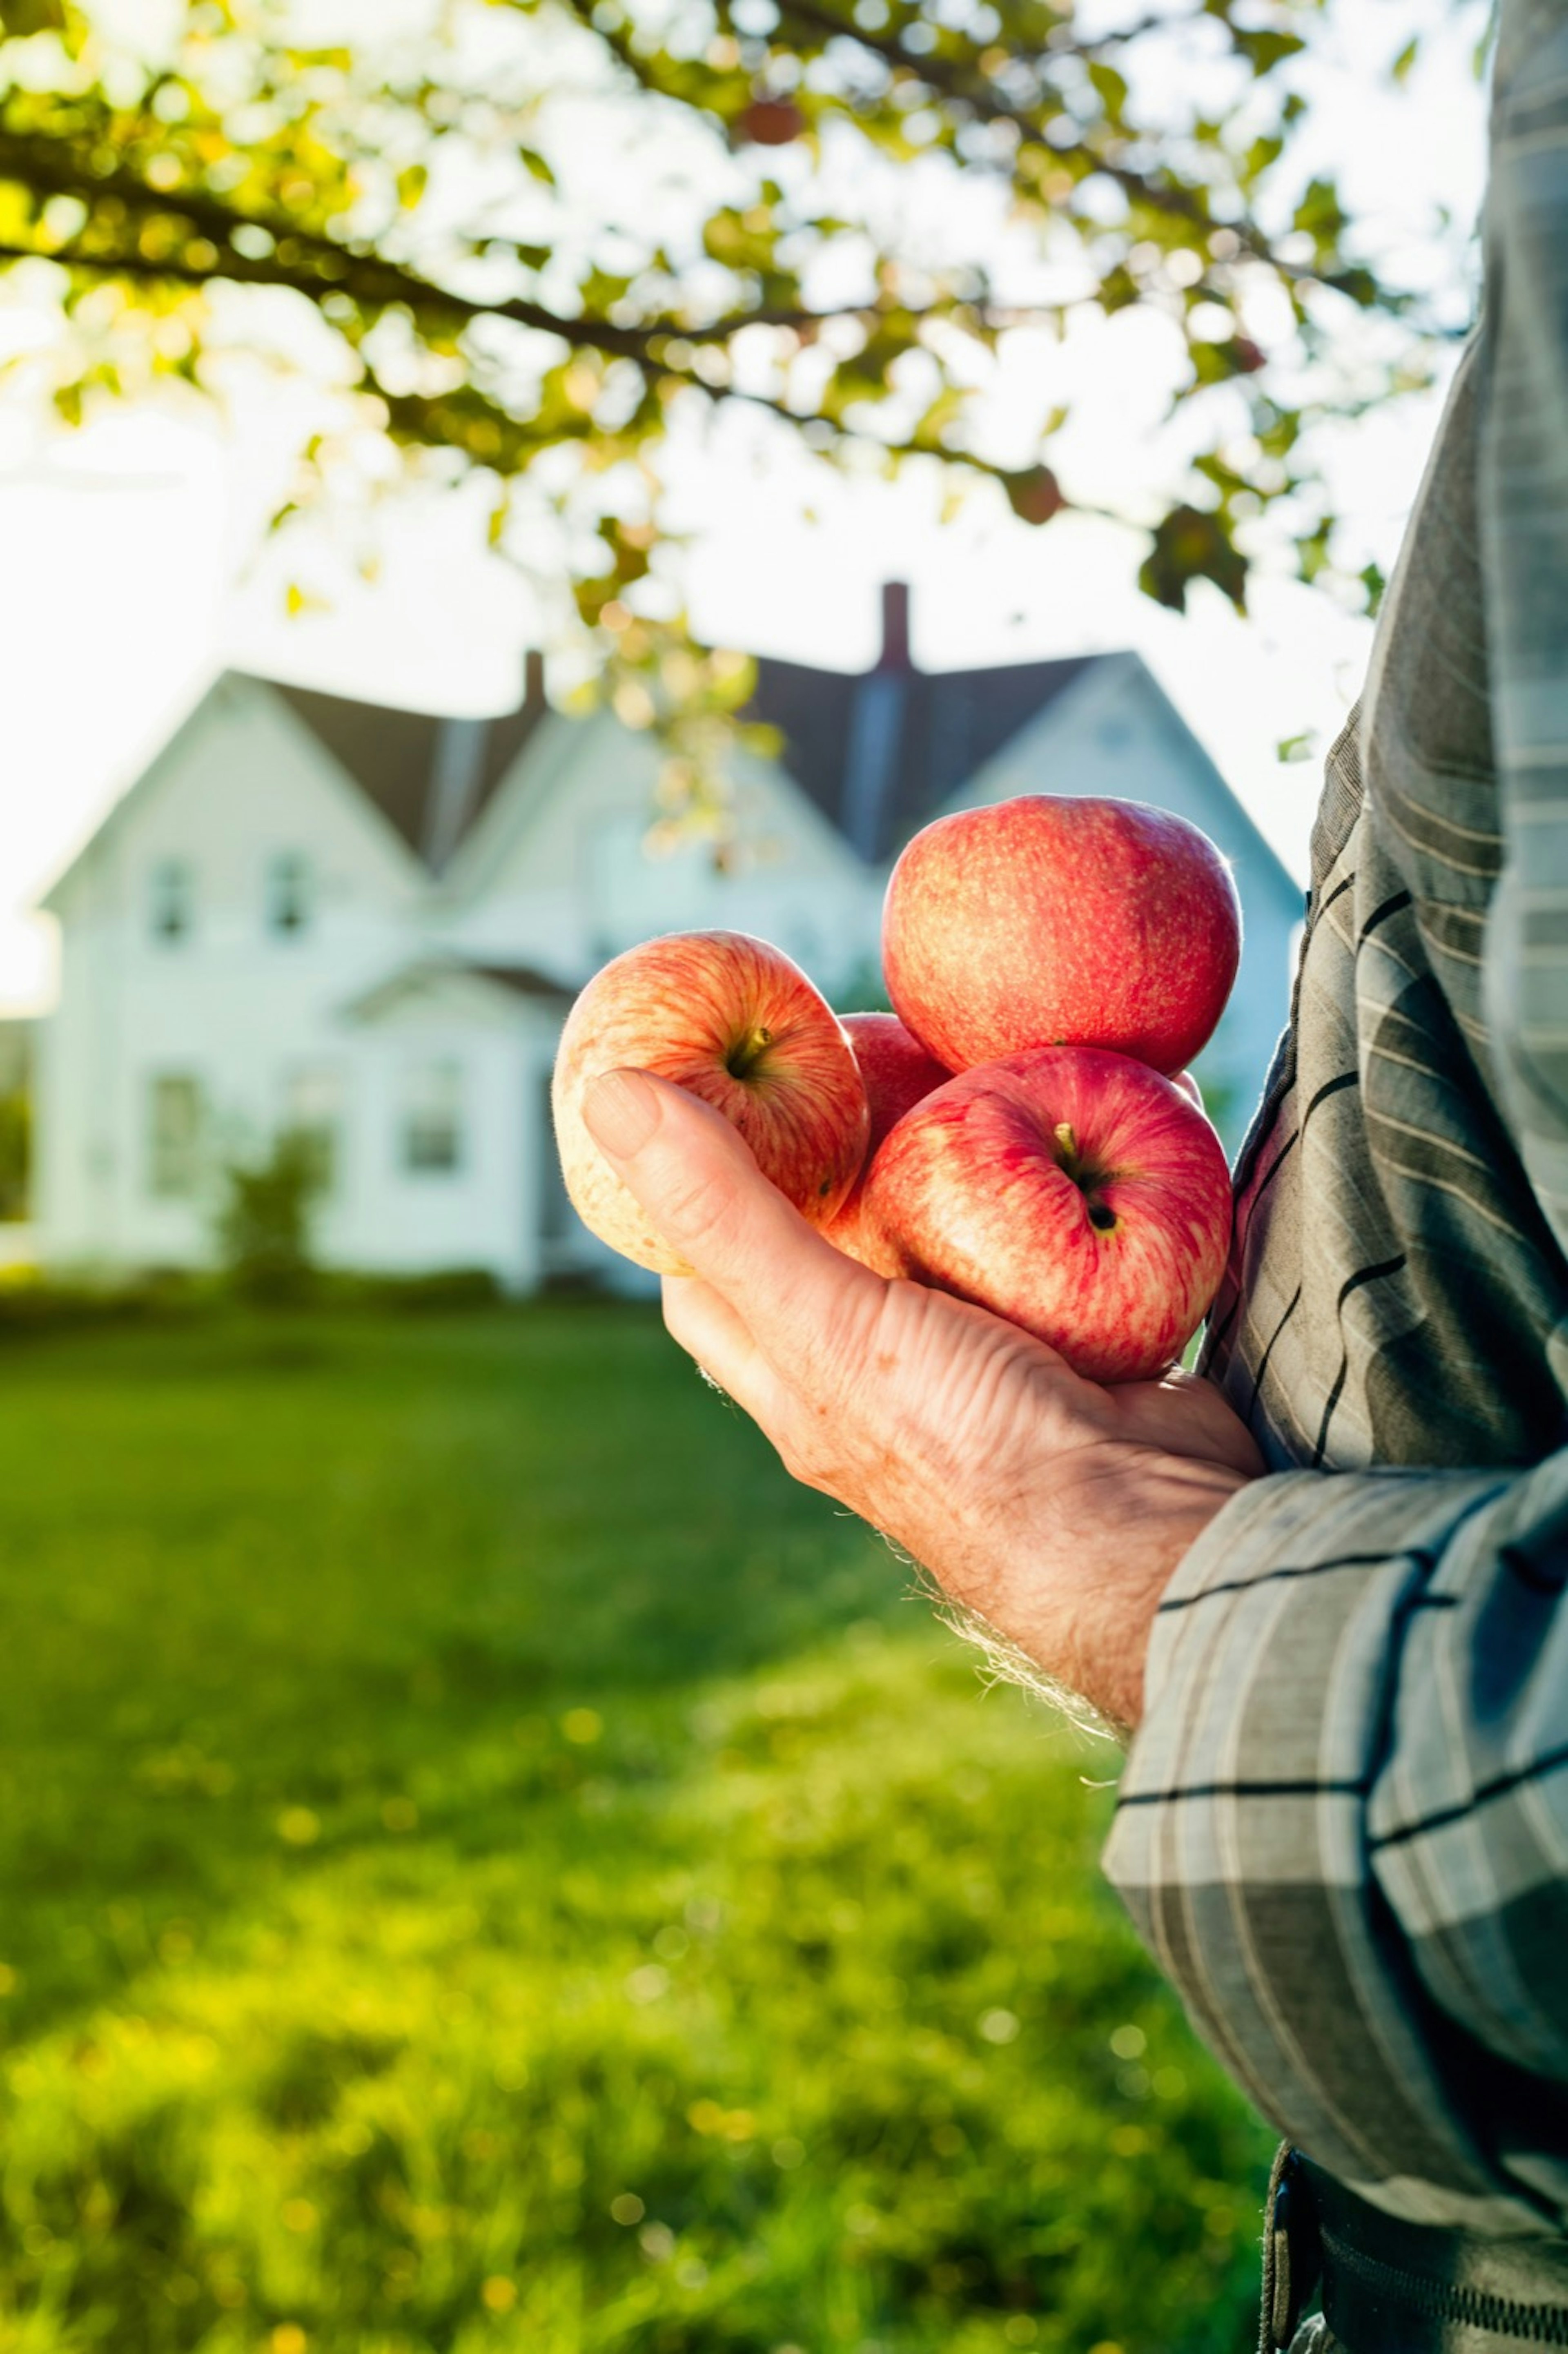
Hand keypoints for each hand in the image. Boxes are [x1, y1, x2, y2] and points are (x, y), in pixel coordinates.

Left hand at [584, 1068, 1263, 1734]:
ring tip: (942, 1073)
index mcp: (801, 1388)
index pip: (707, 1289)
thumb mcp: (828, 1318)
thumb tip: (605, 1095)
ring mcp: (982, 1369)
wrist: (1146, 1535)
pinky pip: (1047, 1258)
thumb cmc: (970, 1446)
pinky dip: (1046, 1196)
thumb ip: (727, 1212)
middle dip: (826, 1168)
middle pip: (823, 1258)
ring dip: (945, 1175)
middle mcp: (878, 1383)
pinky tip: (1056, 1131)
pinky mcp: (1076, 1352)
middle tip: (835, 1062)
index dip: (684, 1201)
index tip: (692, 1106)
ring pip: (940, 1254)